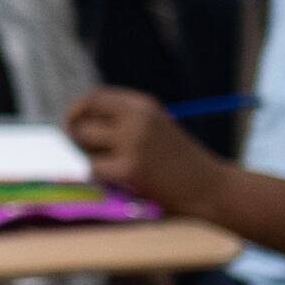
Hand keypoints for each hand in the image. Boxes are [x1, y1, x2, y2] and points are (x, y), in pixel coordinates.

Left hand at [66, 87, 225, 218]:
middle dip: (79, 139)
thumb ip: (121, 120)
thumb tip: (74, 123)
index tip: (74, 124)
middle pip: (83, 122)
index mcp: (143, 105)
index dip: (79, 110)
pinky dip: (103, 178)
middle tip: (92, 153)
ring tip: (118, 167)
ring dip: (93, 159)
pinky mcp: (128, 170)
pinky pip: (95, 170)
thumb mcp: (154, 127)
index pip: (96, 97)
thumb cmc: (179, 161)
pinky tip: (125, 181)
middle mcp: (136, 119)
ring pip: (85, 147)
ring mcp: (132, 144)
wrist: (210, 187)